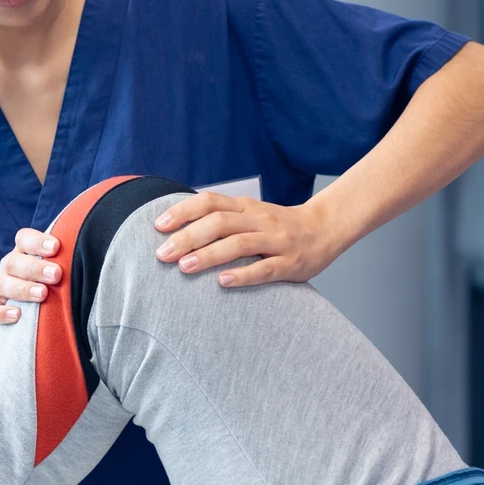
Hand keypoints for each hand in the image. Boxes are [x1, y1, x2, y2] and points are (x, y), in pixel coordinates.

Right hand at [0, 229, 61, 323]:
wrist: (30, 302)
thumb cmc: (52, 279)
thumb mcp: (58, 265)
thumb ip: (68, 259)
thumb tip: (96, 257)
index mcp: (24, 250)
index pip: (24, 238)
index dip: (38, 241)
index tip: (56, 247)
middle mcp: (10, 266)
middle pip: (14, 261)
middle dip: (35, 268)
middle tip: (56, 274)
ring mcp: (0, 286)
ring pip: (2, 283)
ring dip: (23, 289)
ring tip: (43, 294)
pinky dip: (1, 313)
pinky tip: (17, 315)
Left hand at [154, 192, 336, 287]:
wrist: (325, 229)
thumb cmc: (278, 226)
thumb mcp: (250, 214)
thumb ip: (222, 218)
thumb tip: (178, 228)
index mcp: (246, 207)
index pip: (210, 202)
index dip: (183, 211)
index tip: (158, 226)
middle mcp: (259, 220)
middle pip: (219, 223)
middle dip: (187, 237)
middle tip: (163, 254)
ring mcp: (276, 241)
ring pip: (239, 244)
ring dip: (209, 255)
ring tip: (184, 267)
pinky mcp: (291, 263)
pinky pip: (266, 268)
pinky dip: (243, 275)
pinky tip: (223, 282)